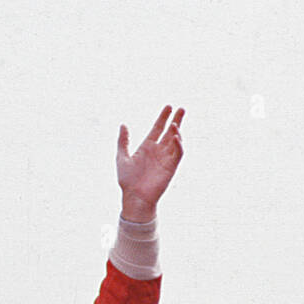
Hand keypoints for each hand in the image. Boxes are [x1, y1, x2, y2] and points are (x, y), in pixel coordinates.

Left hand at [116, 105, 183, 221]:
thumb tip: (123, 125)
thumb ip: (123, 141)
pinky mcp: (171, 167)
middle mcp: (158, 151)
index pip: (157, 128)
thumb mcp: (122, 157)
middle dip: (176, 120)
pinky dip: (178, 145)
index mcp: (147, 147)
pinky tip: (175, 137)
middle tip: (181, 108)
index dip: (163, 117)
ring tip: (175, 124)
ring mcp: (165, 159)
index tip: (168, 106)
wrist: (134, 197)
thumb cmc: (127, 180)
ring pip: (175, 142)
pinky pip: (178, 154)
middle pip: (169, 132)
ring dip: (177, 132)